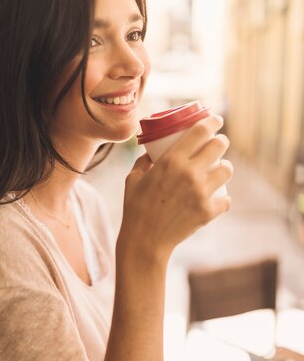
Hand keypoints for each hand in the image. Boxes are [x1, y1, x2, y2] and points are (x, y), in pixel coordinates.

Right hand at [119, 115, 232, 263]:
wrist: (144, 241)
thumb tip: (150, 153)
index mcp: (171, 160)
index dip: (212, 121)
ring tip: (220, 169)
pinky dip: (223, 199)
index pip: (201, 131)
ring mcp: (201, 193)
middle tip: (219, 143)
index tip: (216, 120)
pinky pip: (226, 200)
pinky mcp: (208, 211)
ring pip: (227, 170)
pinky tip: (220, 198)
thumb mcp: (133, 179)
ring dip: (225, 167)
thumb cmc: (135, 208)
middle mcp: (190, 173)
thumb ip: (143, 162)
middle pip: (219, 146)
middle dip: (221, 141)